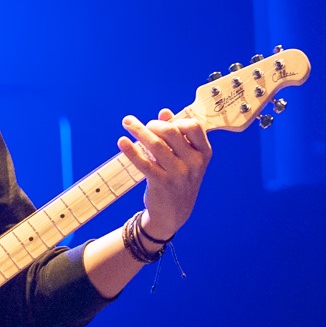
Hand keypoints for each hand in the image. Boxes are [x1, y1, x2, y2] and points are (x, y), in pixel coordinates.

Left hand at [120, 107, 210, 240]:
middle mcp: (194, 164)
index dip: (177, 120)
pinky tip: (122, 141)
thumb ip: (177, 134)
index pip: (193, 126)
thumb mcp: (185, 158)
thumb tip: (164, 112)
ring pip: (156, 145)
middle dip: (153, 124)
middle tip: (144, 126)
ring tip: (127, 123)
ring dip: (139, 130)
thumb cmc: (179, 179)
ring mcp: (178, 175)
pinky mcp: (161, 184)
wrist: (174, 214)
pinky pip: (144, 163)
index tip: (164, 123)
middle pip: (171, 132)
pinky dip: (131, 151)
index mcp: (203, 153)